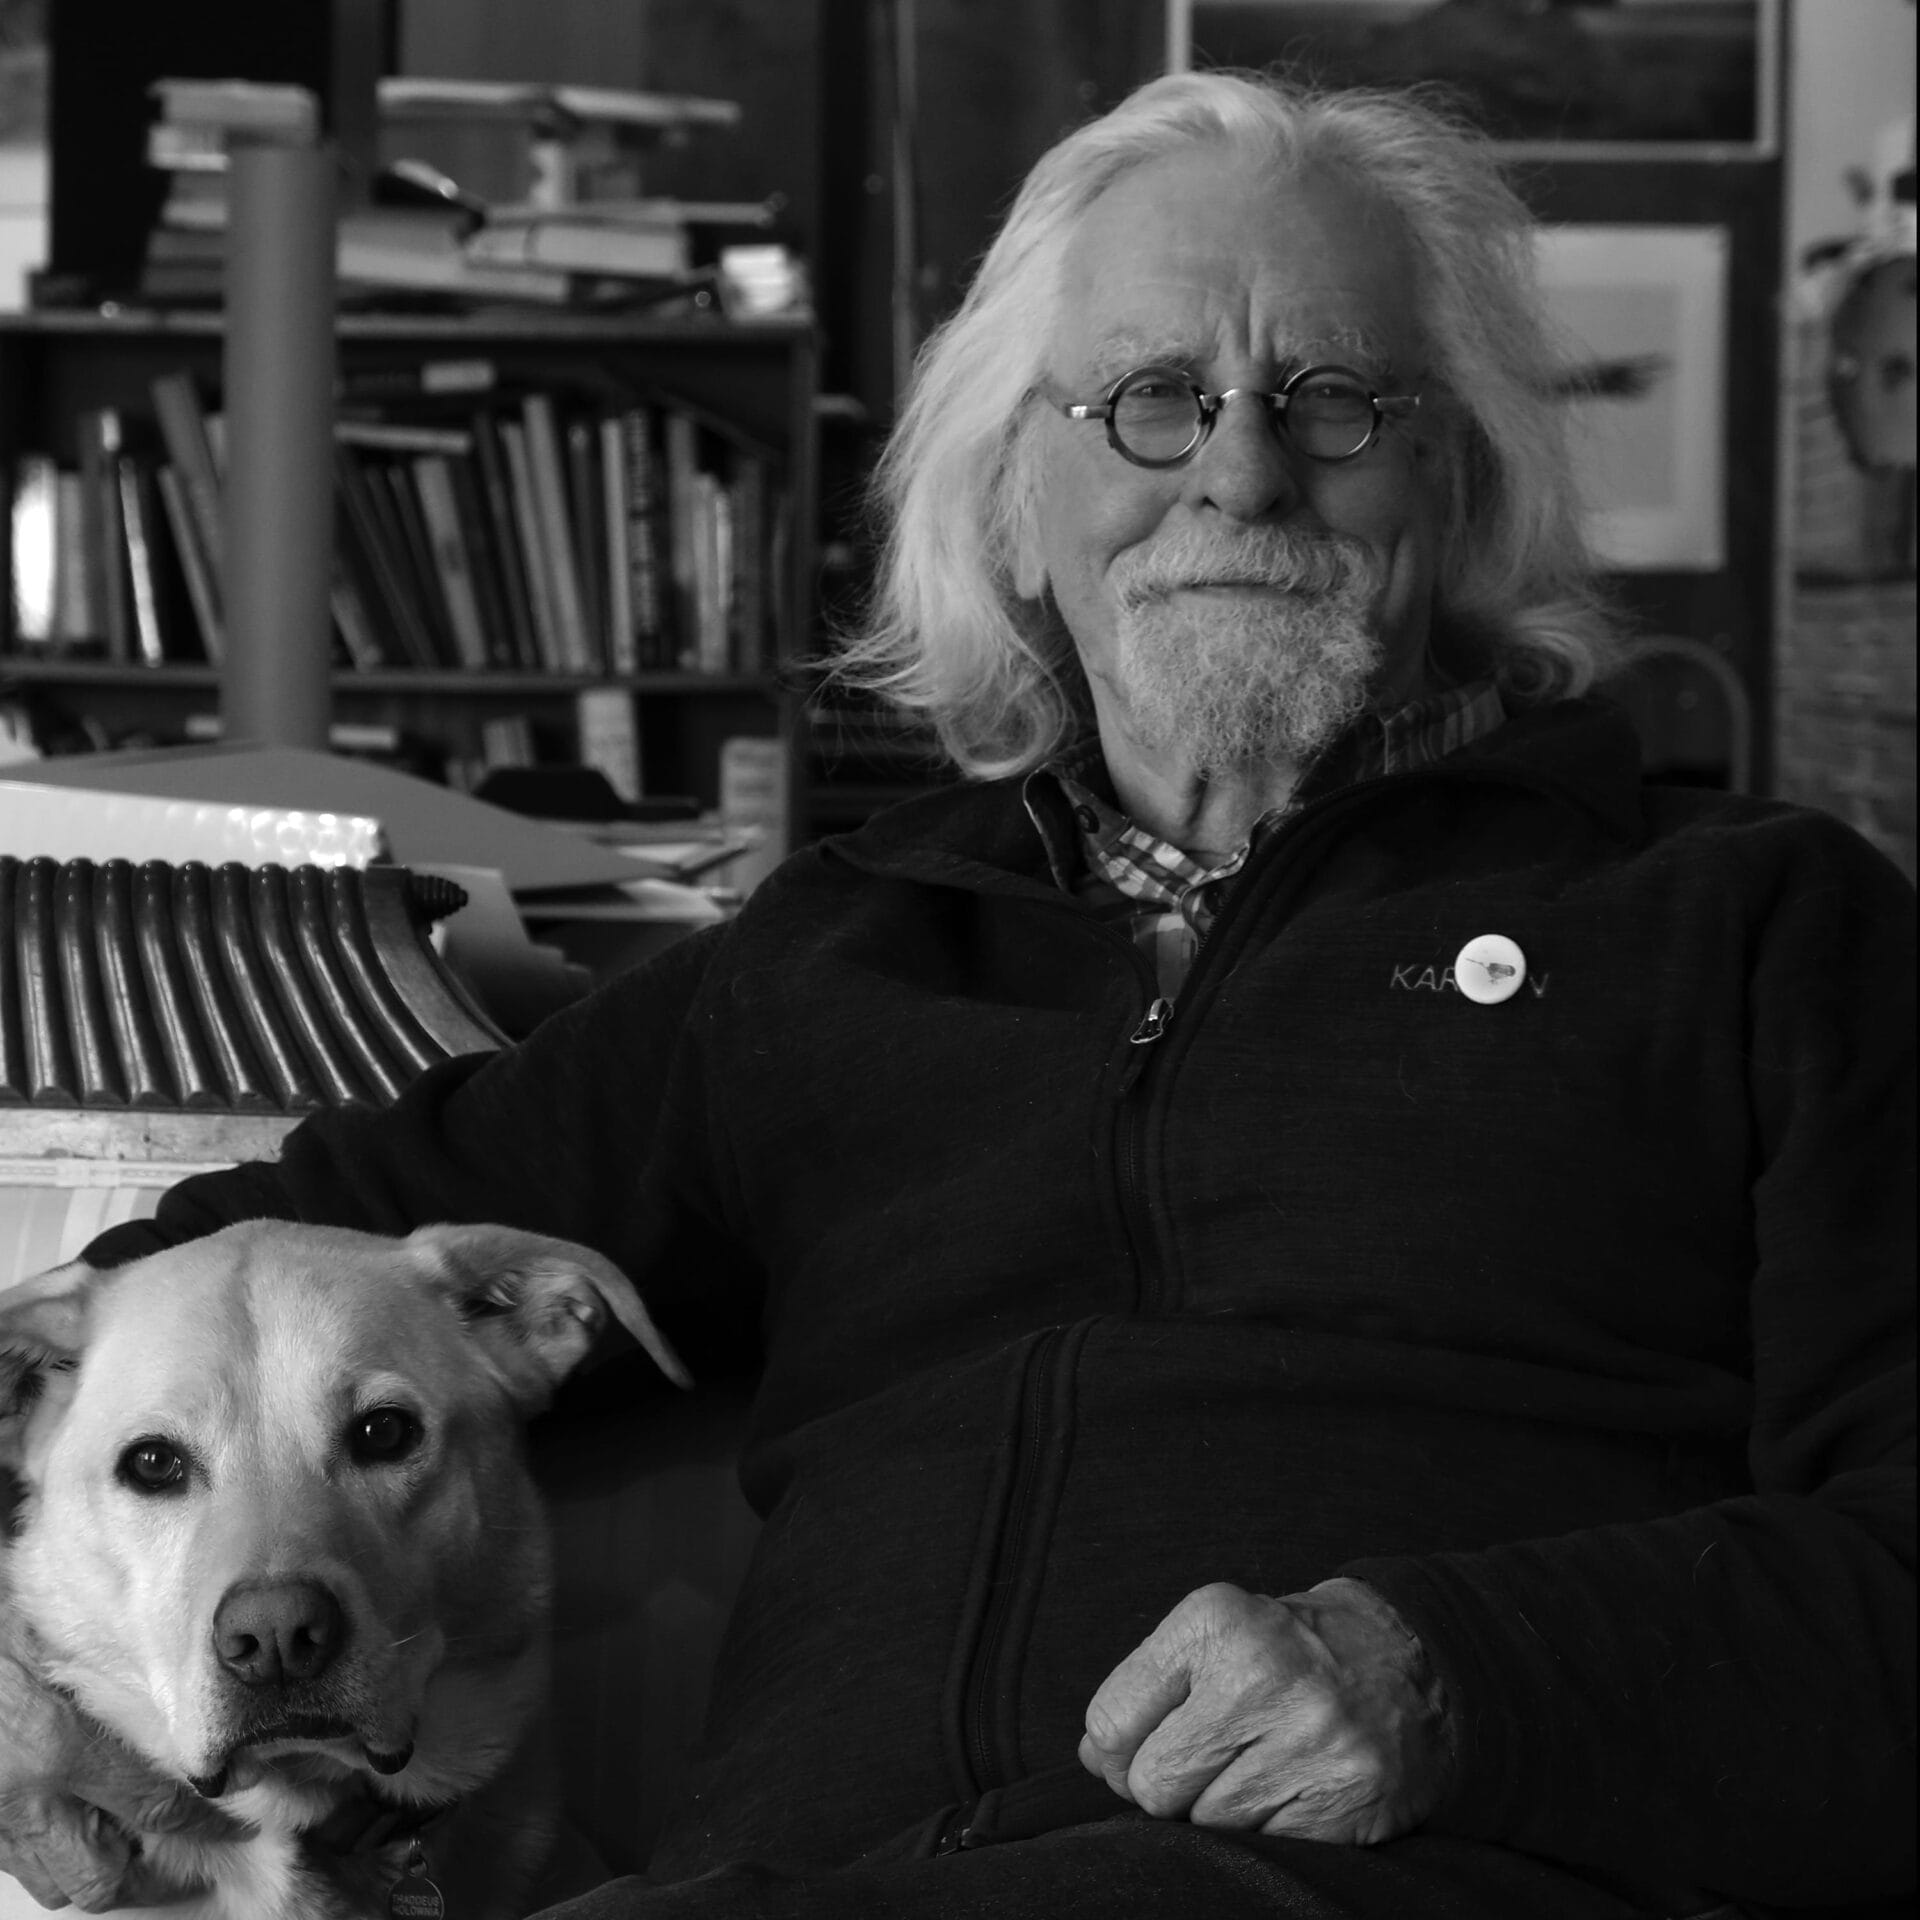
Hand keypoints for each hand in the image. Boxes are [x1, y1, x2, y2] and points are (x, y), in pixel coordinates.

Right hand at [0, 1646, 236, 1910]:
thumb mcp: (48, 1635)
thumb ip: (106, 1667)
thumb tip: (165, 1670)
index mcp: (57, 1748)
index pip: (153, 1805)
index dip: (203, 1820)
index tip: (237, 1819)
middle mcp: (24, 1801)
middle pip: (103, 1877)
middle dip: (152, 1875)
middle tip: (190, 1855)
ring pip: (56, 1885)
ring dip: (99, 1873)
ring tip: (138, 1847)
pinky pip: (18, 1865)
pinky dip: (51, 1858)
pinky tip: (76, 1831)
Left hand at [1078, 1577, 1450, 1844]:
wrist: (1414, 1664)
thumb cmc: (1289, 1652)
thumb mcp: (1214, 1636)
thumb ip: (1148, 1689)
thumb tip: (1095, 1758)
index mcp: (1215, 1620)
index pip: (1112, 1721)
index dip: (1116, 1751)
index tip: (1141, 1746)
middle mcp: (1262, 1673)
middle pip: (1154, 1785)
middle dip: (1168, 1786)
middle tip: (1207, 1758)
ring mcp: (1310, 1738)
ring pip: (1207, 1824)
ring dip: (1220, 1810)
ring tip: (1259, 1764)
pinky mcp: (1347, 1795)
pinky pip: (1264, 1845)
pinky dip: (1269, 1830)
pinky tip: (1294, 1787)